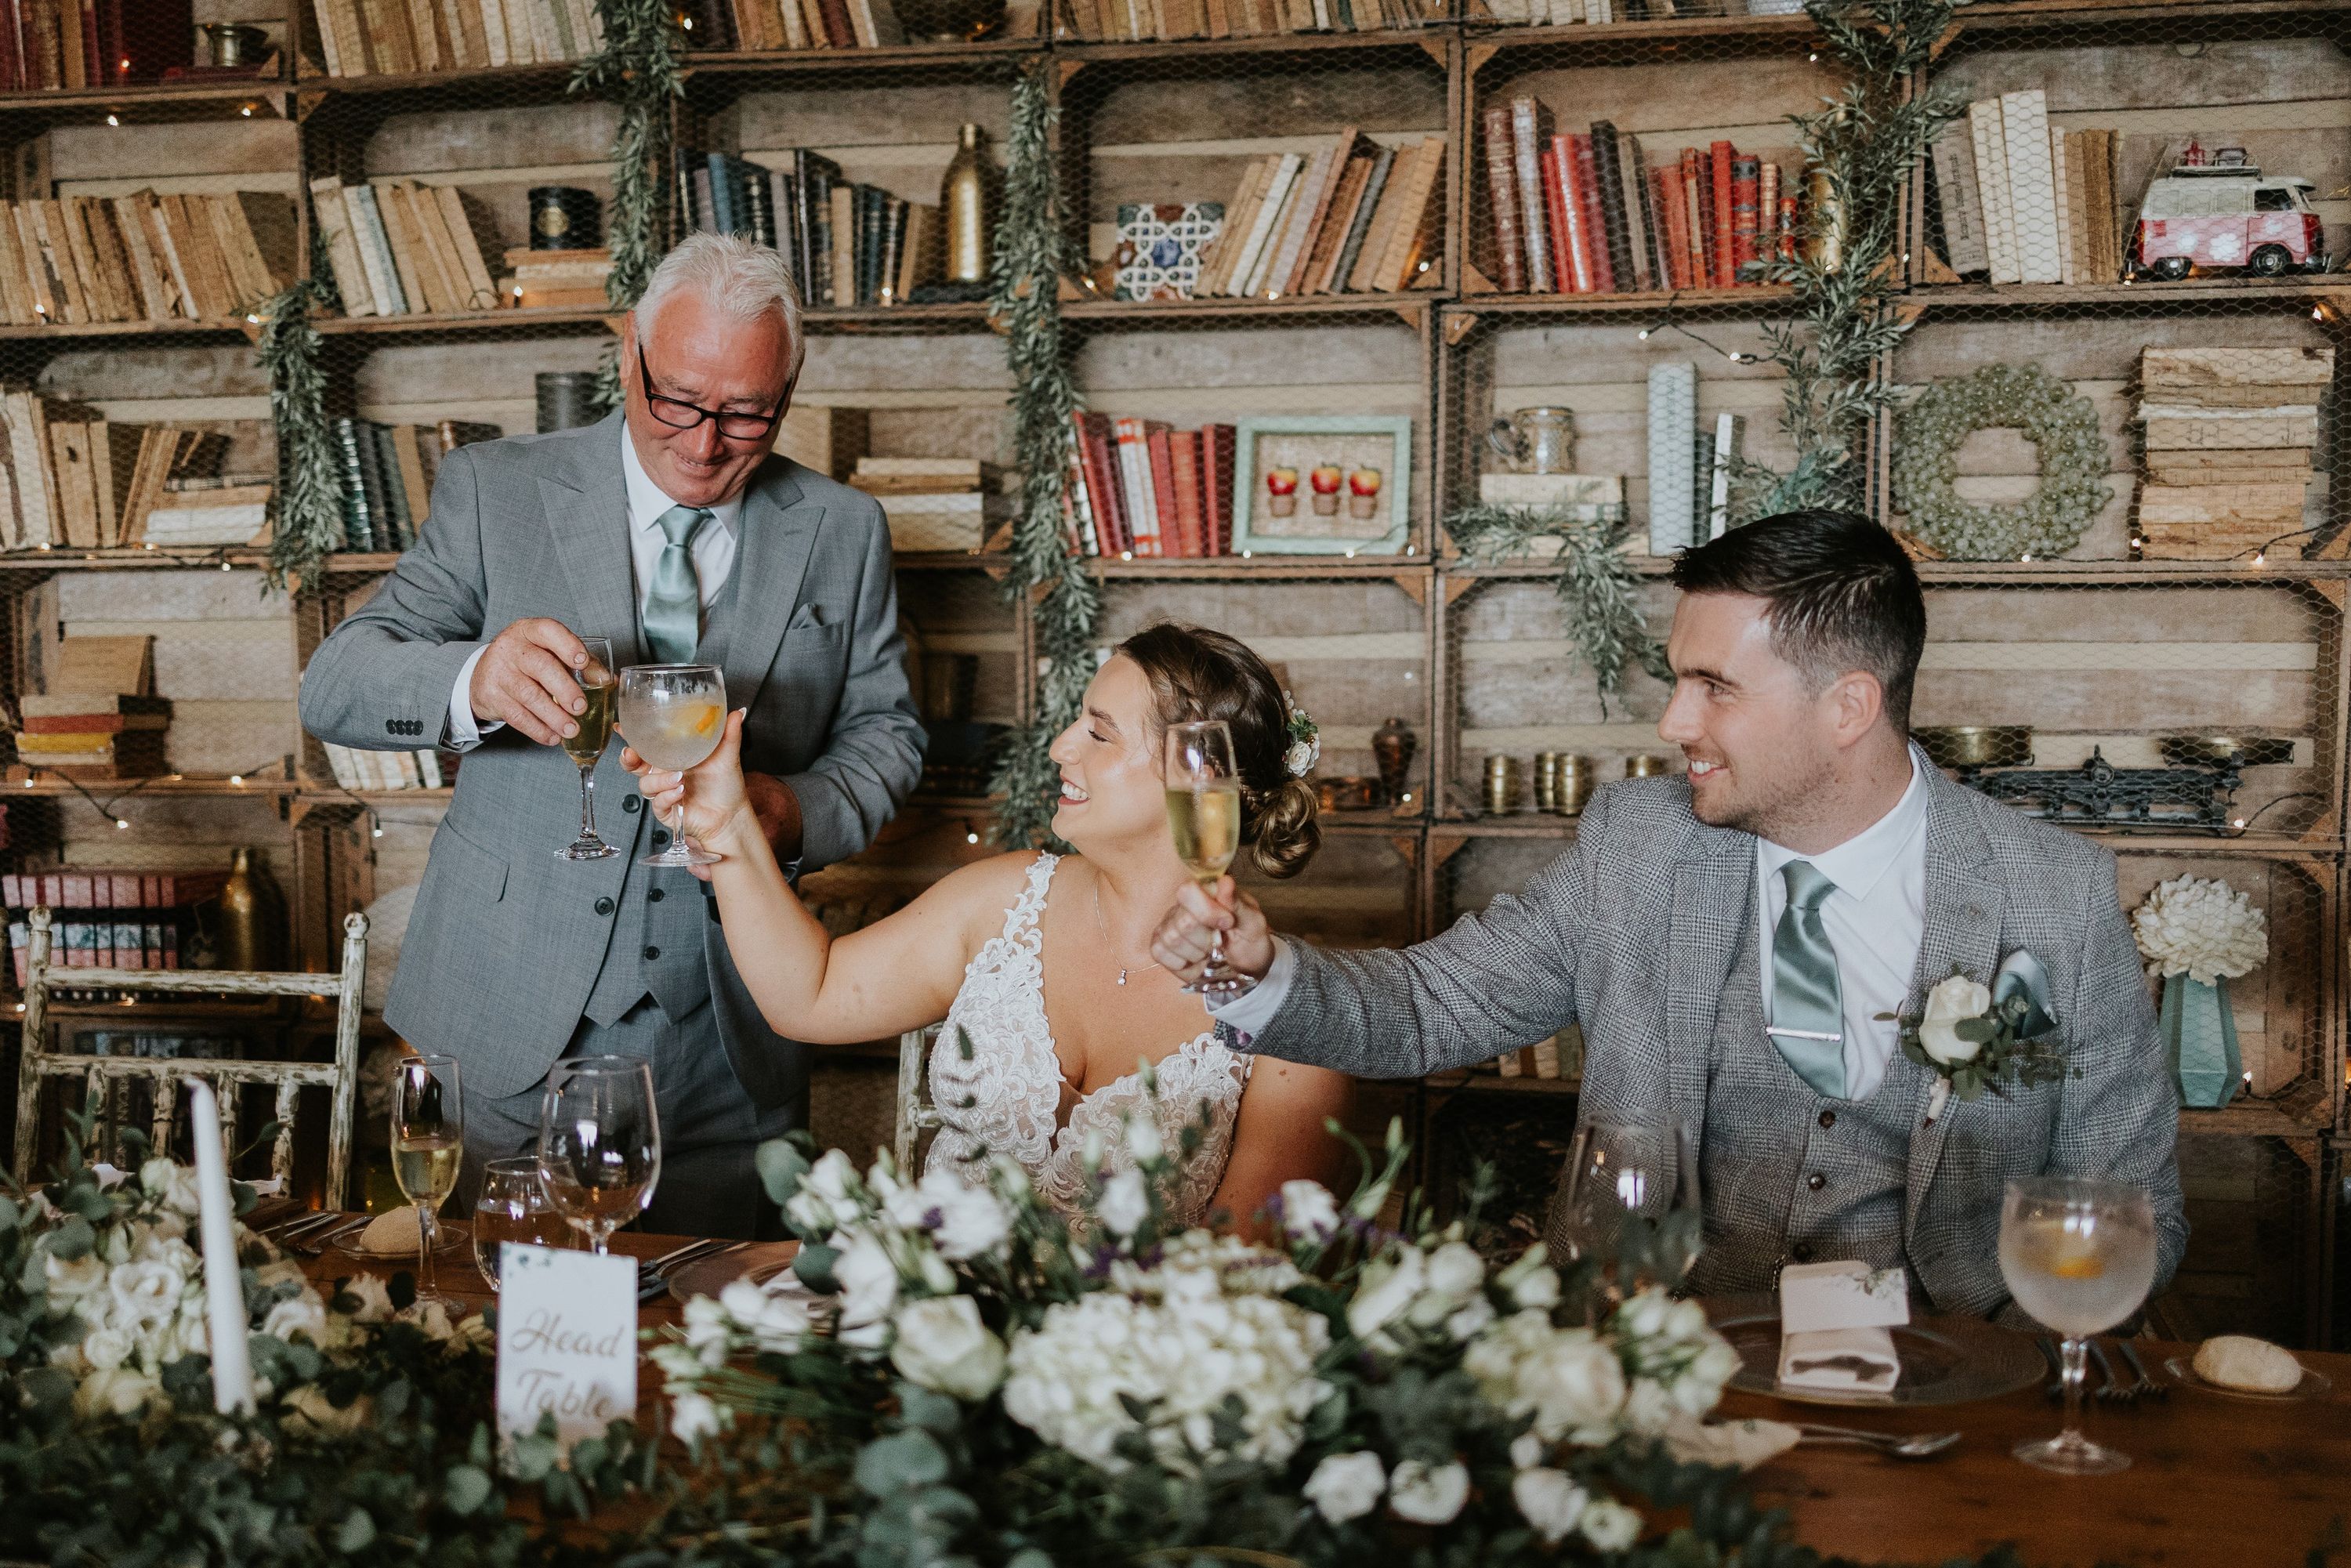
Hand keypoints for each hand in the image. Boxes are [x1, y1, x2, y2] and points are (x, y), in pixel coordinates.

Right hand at [468, 618, 588, 745]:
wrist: (482, 674)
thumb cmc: (526, 662)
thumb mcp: (547, 652)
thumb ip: (578, 663)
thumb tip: (610, 680)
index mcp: (530, 631)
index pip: (549, 631)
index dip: (568, 645)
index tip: (583, 662)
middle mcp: (512, 648)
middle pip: (541, 666)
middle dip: (564, 688)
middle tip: (580, 707)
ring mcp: (499, 671)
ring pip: (529, 695)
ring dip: (554, 716)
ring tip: (572, 729)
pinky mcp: (491, 696)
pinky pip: (517, 715)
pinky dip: (537, 729)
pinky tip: (553, 736)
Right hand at [624, 709, 758, 856]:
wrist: (731, 815)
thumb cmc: (725, 786)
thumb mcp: (727, 755)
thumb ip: (729, 733)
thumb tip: (738, 712)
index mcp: (673, 756)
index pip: (647, 743)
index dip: (632, 735)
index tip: (622, 726)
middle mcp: (665, 772)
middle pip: (634, 764)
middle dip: (628, 758)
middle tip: (632, 754)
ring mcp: (664, 791)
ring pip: (646, 783)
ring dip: (659, 780)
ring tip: (679, 778)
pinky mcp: (667, 810)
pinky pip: (658, 802)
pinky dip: (667, 796)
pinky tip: (680, 792)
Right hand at [1149, 875, 1273, 984]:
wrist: (1246, 967)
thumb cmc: (1250, 940)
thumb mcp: (1253, 923)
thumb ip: (1238, 904)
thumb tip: (1225, 882)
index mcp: (1206, 892)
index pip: (1188, 891)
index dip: (1206, 911)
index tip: (1227, 924)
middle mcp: (1183, 905)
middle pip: (1183, 922)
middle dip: (1207, 939)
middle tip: (1221, 942)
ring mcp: (1169, 925)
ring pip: (1171, 939)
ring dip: (1197, 953)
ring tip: (1209, 952)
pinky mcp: (1160, 945)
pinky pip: (1160, 952)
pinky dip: (1183, 964)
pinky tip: (1196, 961)